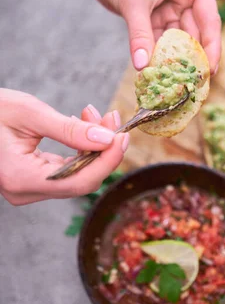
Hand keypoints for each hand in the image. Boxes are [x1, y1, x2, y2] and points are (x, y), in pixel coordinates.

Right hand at [0, 89, 127, 205]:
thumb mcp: (29, 112)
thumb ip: (70, 129)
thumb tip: (107, 139)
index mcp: (22, 178)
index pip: (80, 181)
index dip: (108, 161)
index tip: (123, 136)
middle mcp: (25, 191)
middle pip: (81, 180)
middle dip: (103, 150)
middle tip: (113, 118)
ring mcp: (27, 189)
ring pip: (75, 175)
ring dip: (92, 147)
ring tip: (94, 113)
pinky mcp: (29, 180)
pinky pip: (64, 171)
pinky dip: (78, 149)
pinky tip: (82, 125)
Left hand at [60, 0, 220, 73]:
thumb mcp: (134, 2)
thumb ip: (140, 35)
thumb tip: (142, 66)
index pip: (210, 21)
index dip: (211, 48)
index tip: (210, 71)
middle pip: (196, 34)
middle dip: (192, 58)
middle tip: (194, 84)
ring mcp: (173, 8)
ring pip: (178, 41)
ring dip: (174, 60)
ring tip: (175, 83)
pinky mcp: (157, 18)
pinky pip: (162, 42)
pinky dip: (158, 56)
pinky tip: (157, 72)